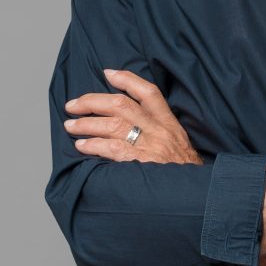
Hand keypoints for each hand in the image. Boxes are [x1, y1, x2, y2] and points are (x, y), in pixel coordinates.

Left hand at [64, 69, 202, 164]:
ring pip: (113, 125)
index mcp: (168, 122)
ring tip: (70, 125)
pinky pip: (113, 149)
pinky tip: (82, 146)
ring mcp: (150, 146)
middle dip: (92, 101)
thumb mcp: (177, 141)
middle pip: (121, 105)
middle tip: (73, 105)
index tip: (107, 73)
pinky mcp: (141, 163)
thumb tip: (128, 120)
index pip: (148, 92)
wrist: (194, 192)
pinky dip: (94, 145)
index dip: (127, 80)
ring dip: (87, 124)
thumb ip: (157, 129)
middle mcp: (159, 130)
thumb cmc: (182, 169)